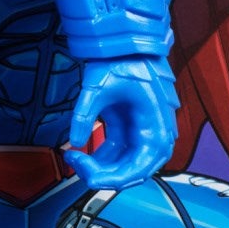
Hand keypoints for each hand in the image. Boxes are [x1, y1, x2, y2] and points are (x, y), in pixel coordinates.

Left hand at [66, 58, 177, 189]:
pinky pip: (115, 154)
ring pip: (123, 165)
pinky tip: (78, 154)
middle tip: (77, 165)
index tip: (90, 177)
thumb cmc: (121, 62)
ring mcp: (140, 133)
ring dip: (99, 168)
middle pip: (132, 171)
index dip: (116, 179)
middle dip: (103, 175)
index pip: (140, 167)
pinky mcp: (128, 131)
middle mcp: (153, 135)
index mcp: (155, 127)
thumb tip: (75, 142)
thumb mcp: (98, 86)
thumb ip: (85, 114)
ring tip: (73, 157)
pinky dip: (98, 159)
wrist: (124, 48)